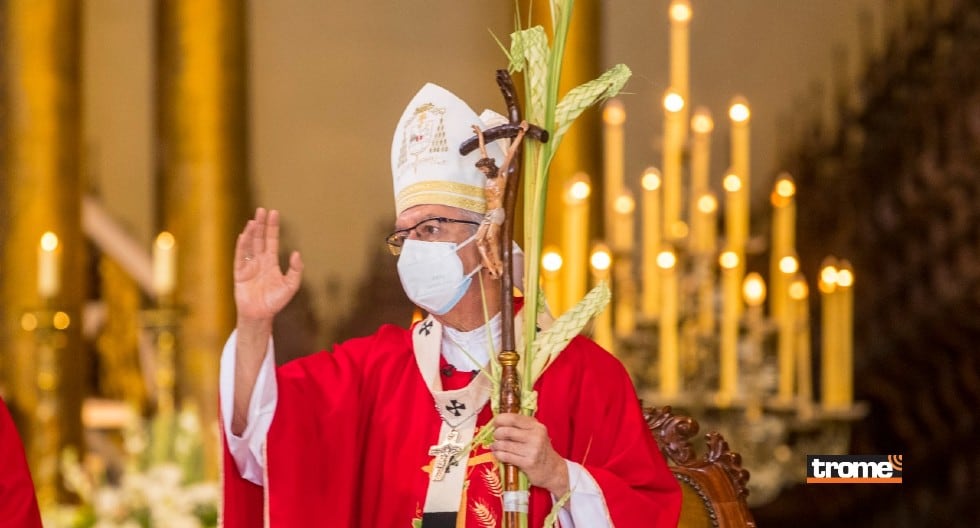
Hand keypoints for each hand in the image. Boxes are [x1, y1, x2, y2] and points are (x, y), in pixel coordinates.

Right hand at [234, 207, 303, 324]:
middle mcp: (259, 261)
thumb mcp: (290, 286)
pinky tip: (244, 236)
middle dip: (261, 224)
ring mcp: (249, 266)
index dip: (272, 227)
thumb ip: (295, 270)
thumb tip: (296, 253)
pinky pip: (240, 257)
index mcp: (271, 262)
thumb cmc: (275, 302)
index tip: (274, 213)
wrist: (260, 315)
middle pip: (260, 239)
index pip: (271, 240)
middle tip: (262, 209)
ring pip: (250, 245)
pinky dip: (241, 247)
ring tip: (254, 221)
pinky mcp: (240, 273)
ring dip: (252, 233)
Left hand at [491, 413, 569, 496]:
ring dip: (496, 445)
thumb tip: (499, 423)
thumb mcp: (536, 434)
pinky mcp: (528, 462)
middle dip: (497, 434)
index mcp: (536, 426)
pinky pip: (506, 456)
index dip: (500, 419)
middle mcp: (536, 436)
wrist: (552, 470)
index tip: (495, 422)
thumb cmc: (541, 450)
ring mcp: (532, 450)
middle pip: (507, 431)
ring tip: (495, 446)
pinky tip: (498, 454)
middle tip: (496, 436)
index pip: (514, 418)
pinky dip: (498, 455)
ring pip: (504, 445)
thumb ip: (521, 427)